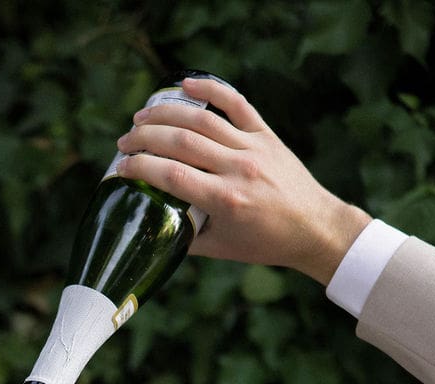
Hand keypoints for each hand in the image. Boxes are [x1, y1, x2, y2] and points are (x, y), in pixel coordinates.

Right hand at [114, 75, 369, 284]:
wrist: (314, 227)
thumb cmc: (266, 243)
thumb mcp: (222, 249)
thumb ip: (187, 236)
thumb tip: (154, 225)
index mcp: (225, 201)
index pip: (171, 177)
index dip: (140, 168)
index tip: (121, 168)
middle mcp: (238, 169)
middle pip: (181, 142)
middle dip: (145, 138)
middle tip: (124, 142)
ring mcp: (253, 147)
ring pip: (202, 119)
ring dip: (166, 114)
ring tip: (141, 117)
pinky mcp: (265, 134)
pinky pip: (236, 103)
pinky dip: (210, 89)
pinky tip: (184, 84)